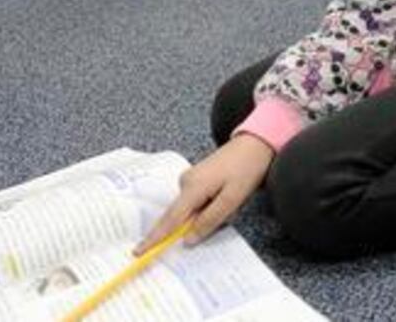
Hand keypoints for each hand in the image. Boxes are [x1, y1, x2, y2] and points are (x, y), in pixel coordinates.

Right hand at [136, 135, 273, 252]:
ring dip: (211, 213)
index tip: (139, 252)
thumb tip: (187, 240)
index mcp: (193, 187)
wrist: (256, 143)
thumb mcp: (232, 199)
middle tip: (227, 211)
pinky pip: (198, 202)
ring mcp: (190, 179)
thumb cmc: (247, 168)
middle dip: (201, 222)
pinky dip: (212, 206)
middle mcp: (185, 182)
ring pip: (193, 211)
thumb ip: (209, 220)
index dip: (155, 238)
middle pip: (182, 216)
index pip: (170, 220)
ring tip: (234, 199)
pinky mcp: (197, 179)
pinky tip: (228, 196)